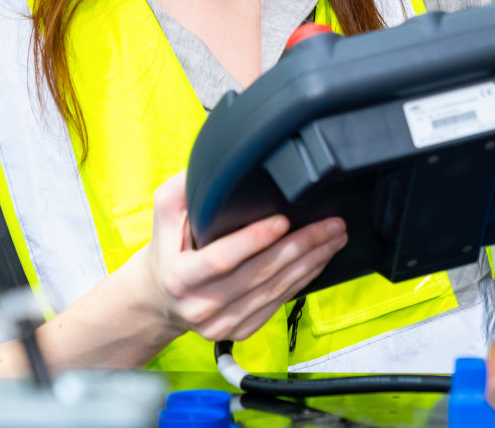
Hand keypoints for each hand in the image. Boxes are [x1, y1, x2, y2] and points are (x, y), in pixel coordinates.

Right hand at [137, 172, 346, 342]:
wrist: (160, 299)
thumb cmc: (167, 250)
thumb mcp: (164, 215)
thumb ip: (183, 189)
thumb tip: (214, 163)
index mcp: (180, 277)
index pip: (221, 259)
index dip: (254, 240)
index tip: (283, 220)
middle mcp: (201, 305)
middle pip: (259, 274)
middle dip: (301, 246)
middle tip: (330, 224)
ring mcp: (222, 323)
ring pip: (275, 290)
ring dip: (311, 262)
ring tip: (334, 238)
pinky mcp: (239, 330)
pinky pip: (278, 304)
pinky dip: (303, 280)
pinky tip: (319, 260)